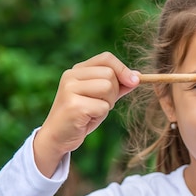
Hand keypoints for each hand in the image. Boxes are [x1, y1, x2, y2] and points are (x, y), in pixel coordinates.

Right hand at [34, 52, 139, 176]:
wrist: (58, 136)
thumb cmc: (82, 116)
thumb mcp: (101, 98)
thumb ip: (118, 86)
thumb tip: (137, 76)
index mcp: (77, 70)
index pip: (106, 58)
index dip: (123, 69)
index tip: (134, 81)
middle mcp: (71, 76)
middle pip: (110, 74)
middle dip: (114, 92)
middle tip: (101, 105)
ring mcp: (70, 89)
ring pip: (108, 88)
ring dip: (107, 104)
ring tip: (93, 111)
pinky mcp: (73, 105)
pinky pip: (103, 107)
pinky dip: (100, 116)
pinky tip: (87, 119)